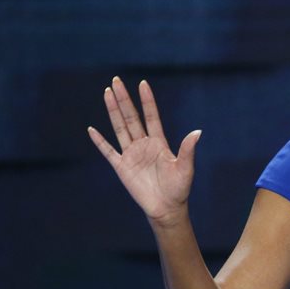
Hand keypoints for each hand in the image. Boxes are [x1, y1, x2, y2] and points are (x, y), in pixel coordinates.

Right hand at [87, 77, 201, 224]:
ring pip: (119, 128)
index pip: (151, 116)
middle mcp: (143, 144)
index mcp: (159, 142)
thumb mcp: (185, 167)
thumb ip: (188, 149)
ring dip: (113, 111)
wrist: (166, 208)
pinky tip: (91, 129)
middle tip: (116, 81)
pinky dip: (99, 141)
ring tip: (107, 93)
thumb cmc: (179, 188)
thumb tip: (198, 131)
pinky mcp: (121, 167)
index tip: (143, 83)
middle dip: (124, 99)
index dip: (147, 101)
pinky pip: (108, 151)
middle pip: (131, 117)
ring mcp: (131, 154)